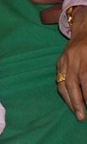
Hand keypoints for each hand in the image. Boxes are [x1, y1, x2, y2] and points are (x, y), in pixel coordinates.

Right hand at [57, 6, 86, 120]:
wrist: (84, 26)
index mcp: (85, 54)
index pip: (85, 78)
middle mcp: (72, 57)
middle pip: (72, 82)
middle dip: (76, 102)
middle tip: (82, 117)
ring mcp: (64, 59)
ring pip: (62, 82)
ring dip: (69, 100)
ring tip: (77, 113)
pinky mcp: (60, 61)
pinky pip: (59, 78)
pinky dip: (64, 91)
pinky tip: (71, 101)